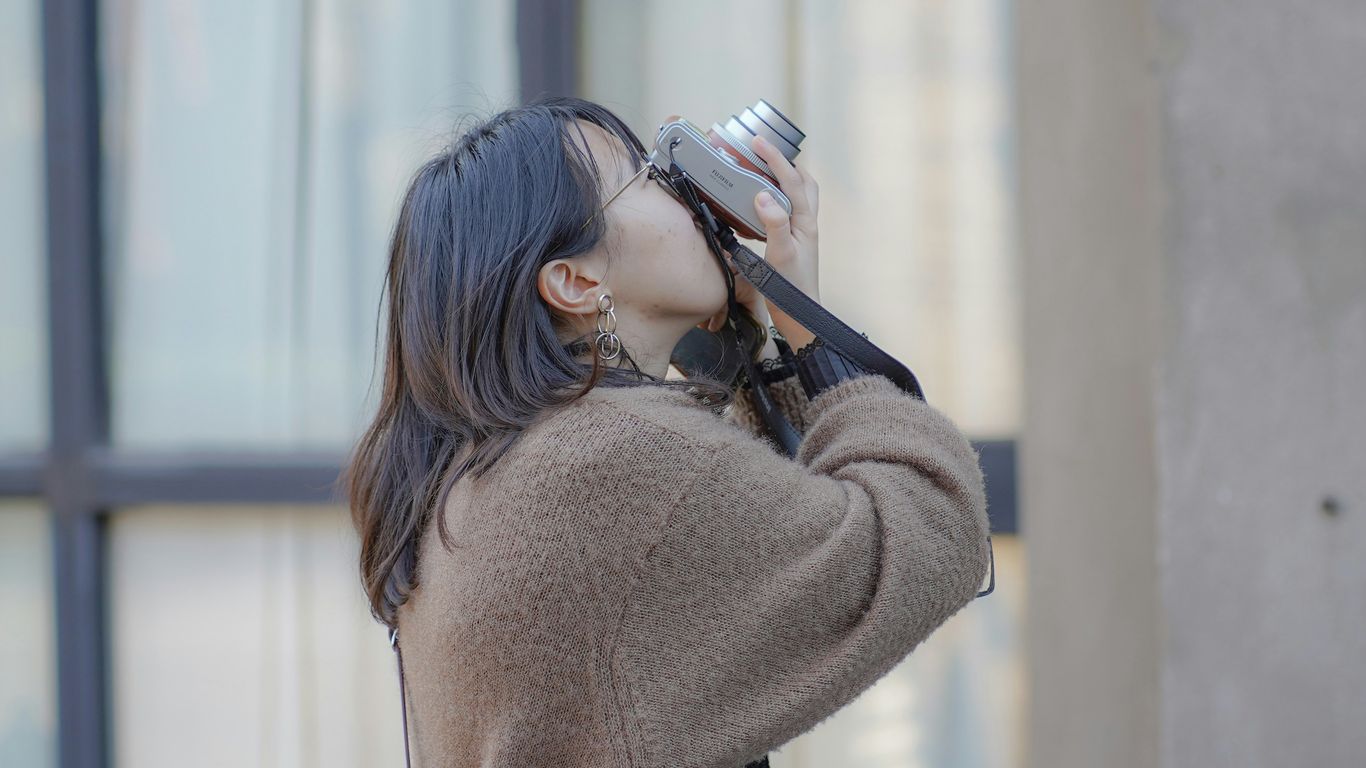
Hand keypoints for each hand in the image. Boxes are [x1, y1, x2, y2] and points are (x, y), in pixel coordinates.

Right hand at [746, 134, 819, 349]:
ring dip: (784, 179)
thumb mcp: (780, 255)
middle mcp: (807, 223)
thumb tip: (762, 195)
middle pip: (803, 182)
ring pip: (799, 196)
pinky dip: (777, 199)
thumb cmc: (792, 289)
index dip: (774, 158)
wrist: (800, 316)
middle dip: (785, 163)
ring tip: (761, 171)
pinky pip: (788, 211)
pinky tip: (760, 205)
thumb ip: (774, 224)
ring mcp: (802, 233)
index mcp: (805, 222)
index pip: (790, 180)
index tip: (757, 141)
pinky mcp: (794, 242)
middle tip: (763, 152)